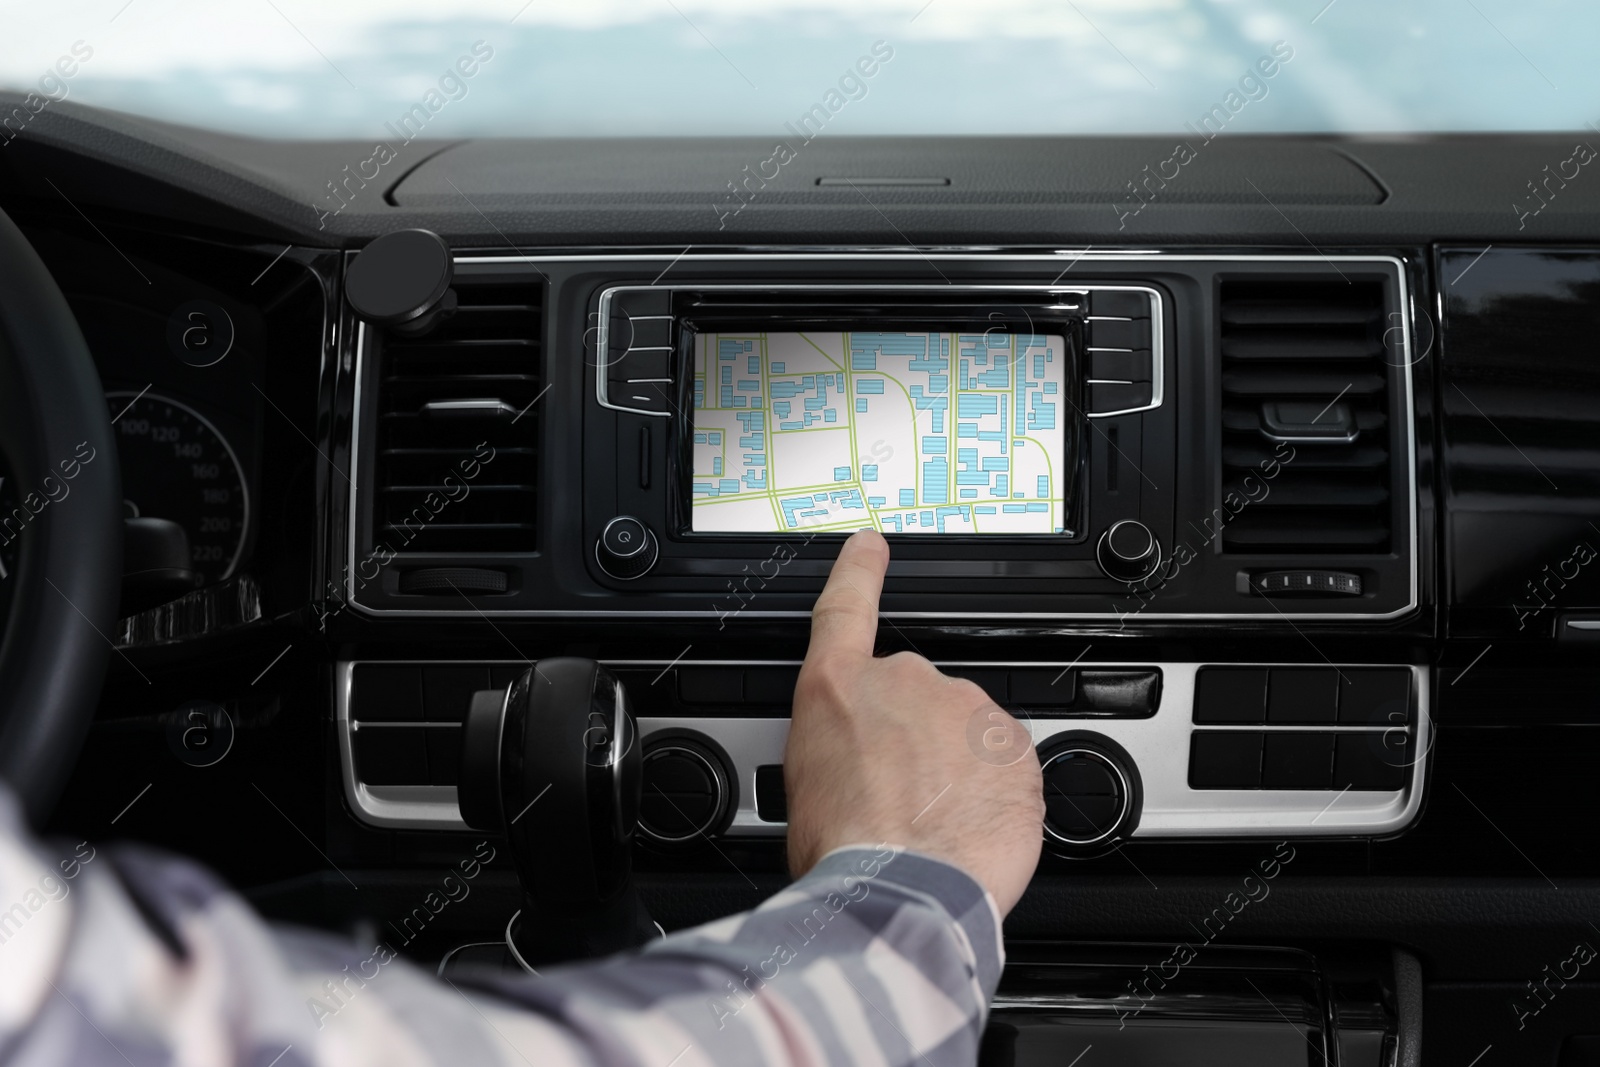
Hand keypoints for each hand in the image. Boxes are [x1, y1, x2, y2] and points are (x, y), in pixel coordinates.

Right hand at [783, 530, 1044, 914]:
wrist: (901, 889)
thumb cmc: (843, 849)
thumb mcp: (804, 785)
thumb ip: (838, 746)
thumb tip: (853, 765)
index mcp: (841, 687)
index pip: (847, 608)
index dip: (859, 572)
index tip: (870, 547)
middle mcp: (907, 683)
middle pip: (918, 698)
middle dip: (915, 737)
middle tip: (899, 796)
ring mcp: (967, 710)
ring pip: (967, 732)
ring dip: (957, 767)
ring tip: (933, 823)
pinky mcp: (1017, 747)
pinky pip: (1006, 765)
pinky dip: (993, 792)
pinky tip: (968, 828)